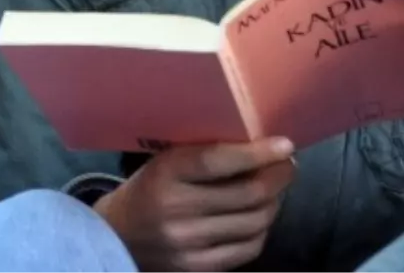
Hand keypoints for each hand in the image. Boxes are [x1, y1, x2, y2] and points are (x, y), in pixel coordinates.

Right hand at [94, 138, 295, 271]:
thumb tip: (256, 146)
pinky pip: (249, 248)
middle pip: (247, 194)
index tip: (285, 144)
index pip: (217, 161)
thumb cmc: (147, 190)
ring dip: (273, 203)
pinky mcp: (200, 268)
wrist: (117, 237)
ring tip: (273, 190)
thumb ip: (201, 157)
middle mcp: (177, 209)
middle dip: (277, 177)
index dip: (256, 153)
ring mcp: (190, 243)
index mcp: (164, 173)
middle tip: (287, 166)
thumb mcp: (163, 163)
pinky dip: (261, 230)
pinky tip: (258, 217)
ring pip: (255, 222)